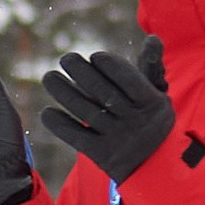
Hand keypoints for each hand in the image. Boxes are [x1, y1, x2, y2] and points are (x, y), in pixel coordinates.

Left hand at [40, 40, 175, 182]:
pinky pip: (76, 137)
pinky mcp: (101, 155)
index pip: (127, 78)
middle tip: (66, 58)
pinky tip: (47, 112)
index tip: (94, 56)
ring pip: (85, 112)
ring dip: (63, 92)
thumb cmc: (150, 119)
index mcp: (151, 103)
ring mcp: (117, 139)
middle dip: (81, 72)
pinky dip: (59, 124)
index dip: (109, 64)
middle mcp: (135, 121)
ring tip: (49, 77)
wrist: (155, 166)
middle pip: (102, 92)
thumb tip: (152, 38)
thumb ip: (151, 68)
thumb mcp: (157, 95)